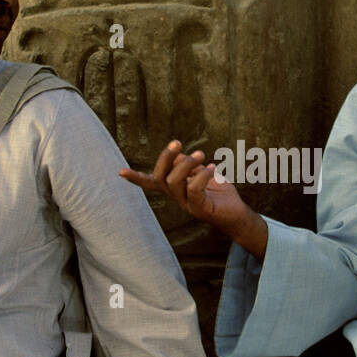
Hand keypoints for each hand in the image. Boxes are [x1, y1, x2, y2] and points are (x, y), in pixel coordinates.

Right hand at [119, 140, 254, 238]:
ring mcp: (187, 205)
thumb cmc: (218, 193)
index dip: (136, 178)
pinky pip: (194, 190)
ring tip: (201, 155)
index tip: (120, 172)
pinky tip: (213, 167)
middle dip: (166, 158)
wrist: (237, 214)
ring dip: (186, 164)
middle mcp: (176, 198)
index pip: (151, 184)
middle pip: (160, 178)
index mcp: (174, 189)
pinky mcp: (200, 209)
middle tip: (177, 142)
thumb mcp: (202, 174)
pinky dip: (202, 176)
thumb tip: (177, 154)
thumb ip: (188, 165)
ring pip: (174, 182)